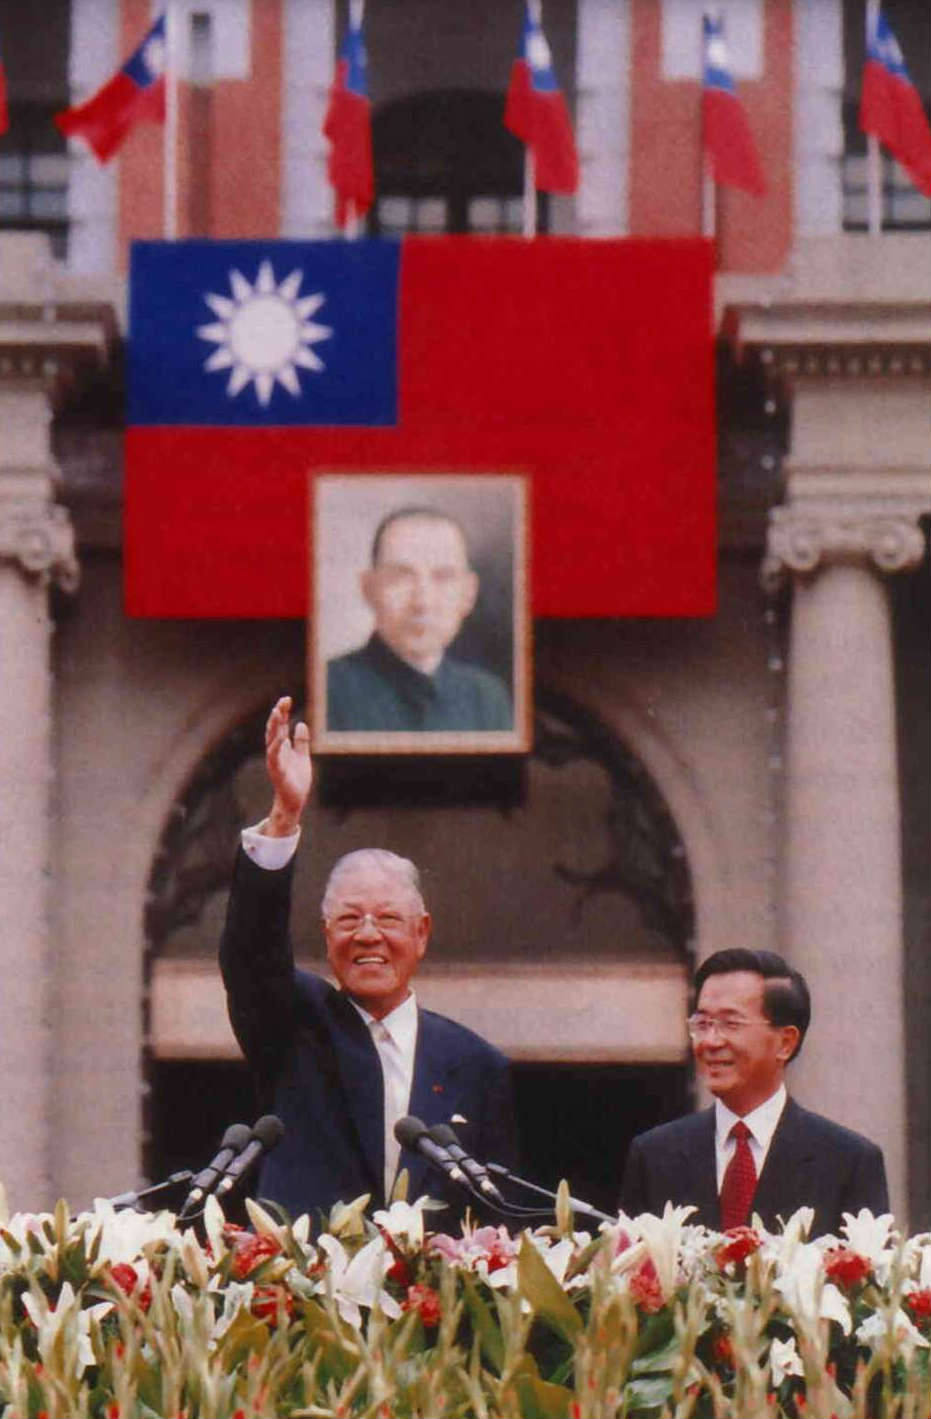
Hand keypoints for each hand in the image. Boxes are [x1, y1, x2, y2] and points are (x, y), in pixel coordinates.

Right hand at [263, 697, 311, 835]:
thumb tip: (301, 724)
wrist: (296, 800)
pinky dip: (276, 745)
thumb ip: (301, 741)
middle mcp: (276, 751)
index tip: (287, 699)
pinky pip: (275, 756)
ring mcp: (275, 760)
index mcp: (282, 747)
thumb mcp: (302, 756)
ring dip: (274, 726)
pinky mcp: (277, 771)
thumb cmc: (297, 780)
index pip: (280, 725)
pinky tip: (281, 735)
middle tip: (283, 701)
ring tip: (277, 712)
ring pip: (272, 739)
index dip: (282, 712)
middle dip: (277, 714)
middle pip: (274, 729)